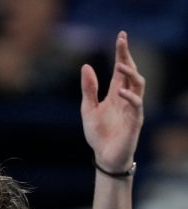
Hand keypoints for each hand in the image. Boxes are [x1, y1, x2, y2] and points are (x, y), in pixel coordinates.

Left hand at [80, 31, 144, 172]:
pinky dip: (131, 97)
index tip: (121, 36)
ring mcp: (132, 108)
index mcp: (115, 94)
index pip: (121, 70)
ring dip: (130, 74)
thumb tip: (86, 66)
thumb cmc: (98, 134)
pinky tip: (121, 92)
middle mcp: (126, 98)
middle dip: (127, 56)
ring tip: (120, 65)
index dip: (121, 53)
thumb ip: (88, 89)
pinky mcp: (135, 121)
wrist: (104, 156)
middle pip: (131, 72)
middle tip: (122, 40)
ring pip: (139, 85)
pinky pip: (137, 106)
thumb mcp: (88, 109)